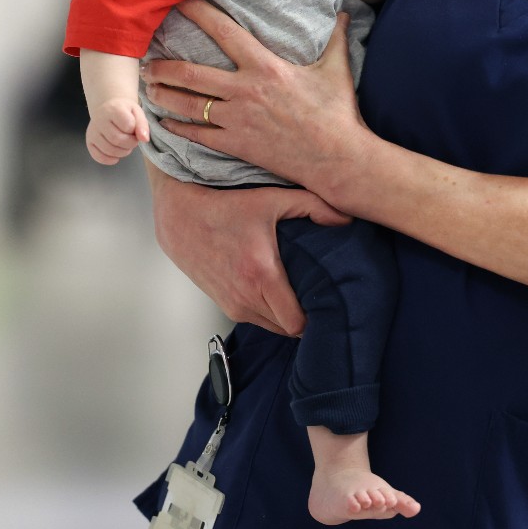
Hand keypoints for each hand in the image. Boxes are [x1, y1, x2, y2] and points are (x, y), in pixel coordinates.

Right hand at [85, 99, 149, 164]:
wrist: (108, 108)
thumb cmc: (125, 111)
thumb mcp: (137, 112)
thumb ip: (142, 125)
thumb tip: (144, 139)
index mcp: (113, 109)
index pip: (128, 125)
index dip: (134, 131)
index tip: (134, 129)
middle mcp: (99, 120)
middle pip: (117, 139)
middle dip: (130, 144)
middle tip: (133, 140)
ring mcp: (92, 132)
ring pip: (109, 149)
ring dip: (122, 152)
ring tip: (126, 146)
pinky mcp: (89, 142)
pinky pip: (98, 156)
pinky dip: (110, 160)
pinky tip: (116, 156)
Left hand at [140, 0, 369, 195]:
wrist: (335, 158)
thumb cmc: (336, 113)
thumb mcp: (337, 70)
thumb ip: (336, 39)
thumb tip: (346, 13)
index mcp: (265, 67)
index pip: (224, 32)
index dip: (199, 14)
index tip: (181, 2)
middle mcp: (244, 91)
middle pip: (191, 73)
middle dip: (164, 65)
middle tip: (146, 59)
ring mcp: (237, 120)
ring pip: (188, 105)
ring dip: (165, 95)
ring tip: (150, 87)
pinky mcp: (236, 145)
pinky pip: (198, 135)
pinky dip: (178, 128)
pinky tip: (165, 122)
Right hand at [148, 161, 351, 335]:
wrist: (179, 214)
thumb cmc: (227, 204)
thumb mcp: (272, 198)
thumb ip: (314, 206)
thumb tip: (347, 219)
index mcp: (261, 275)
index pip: (297, 324)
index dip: (315, 317)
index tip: (327, 300)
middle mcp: (244, 297)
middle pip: (287, 329)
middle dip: (304, 317)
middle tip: (318, 295)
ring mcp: (231, 304)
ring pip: (270, 326)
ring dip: (284, 314)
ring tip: (296, 291)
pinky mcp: (221, 303)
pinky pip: (254, 318)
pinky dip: (266, 309)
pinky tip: (273, 288)